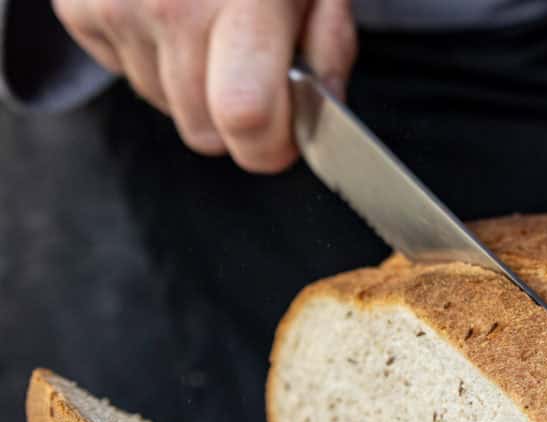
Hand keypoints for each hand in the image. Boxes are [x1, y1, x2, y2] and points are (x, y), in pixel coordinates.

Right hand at [53, 0, 356, 171]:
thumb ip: (329, 48)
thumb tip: (319, 114)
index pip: (246, 116)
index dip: (270, 146)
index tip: (285, 138)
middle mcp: (175, 5)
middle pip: (203, 133)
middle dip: (235, 122)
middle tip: (251, 71)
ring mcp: (119, 7)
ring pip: (167, 109)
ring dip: (193, 88)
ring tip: (209, 28)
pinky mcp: (80, 10)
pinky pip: (127, 77)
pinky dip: (154, 60)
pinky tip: (170, 17)